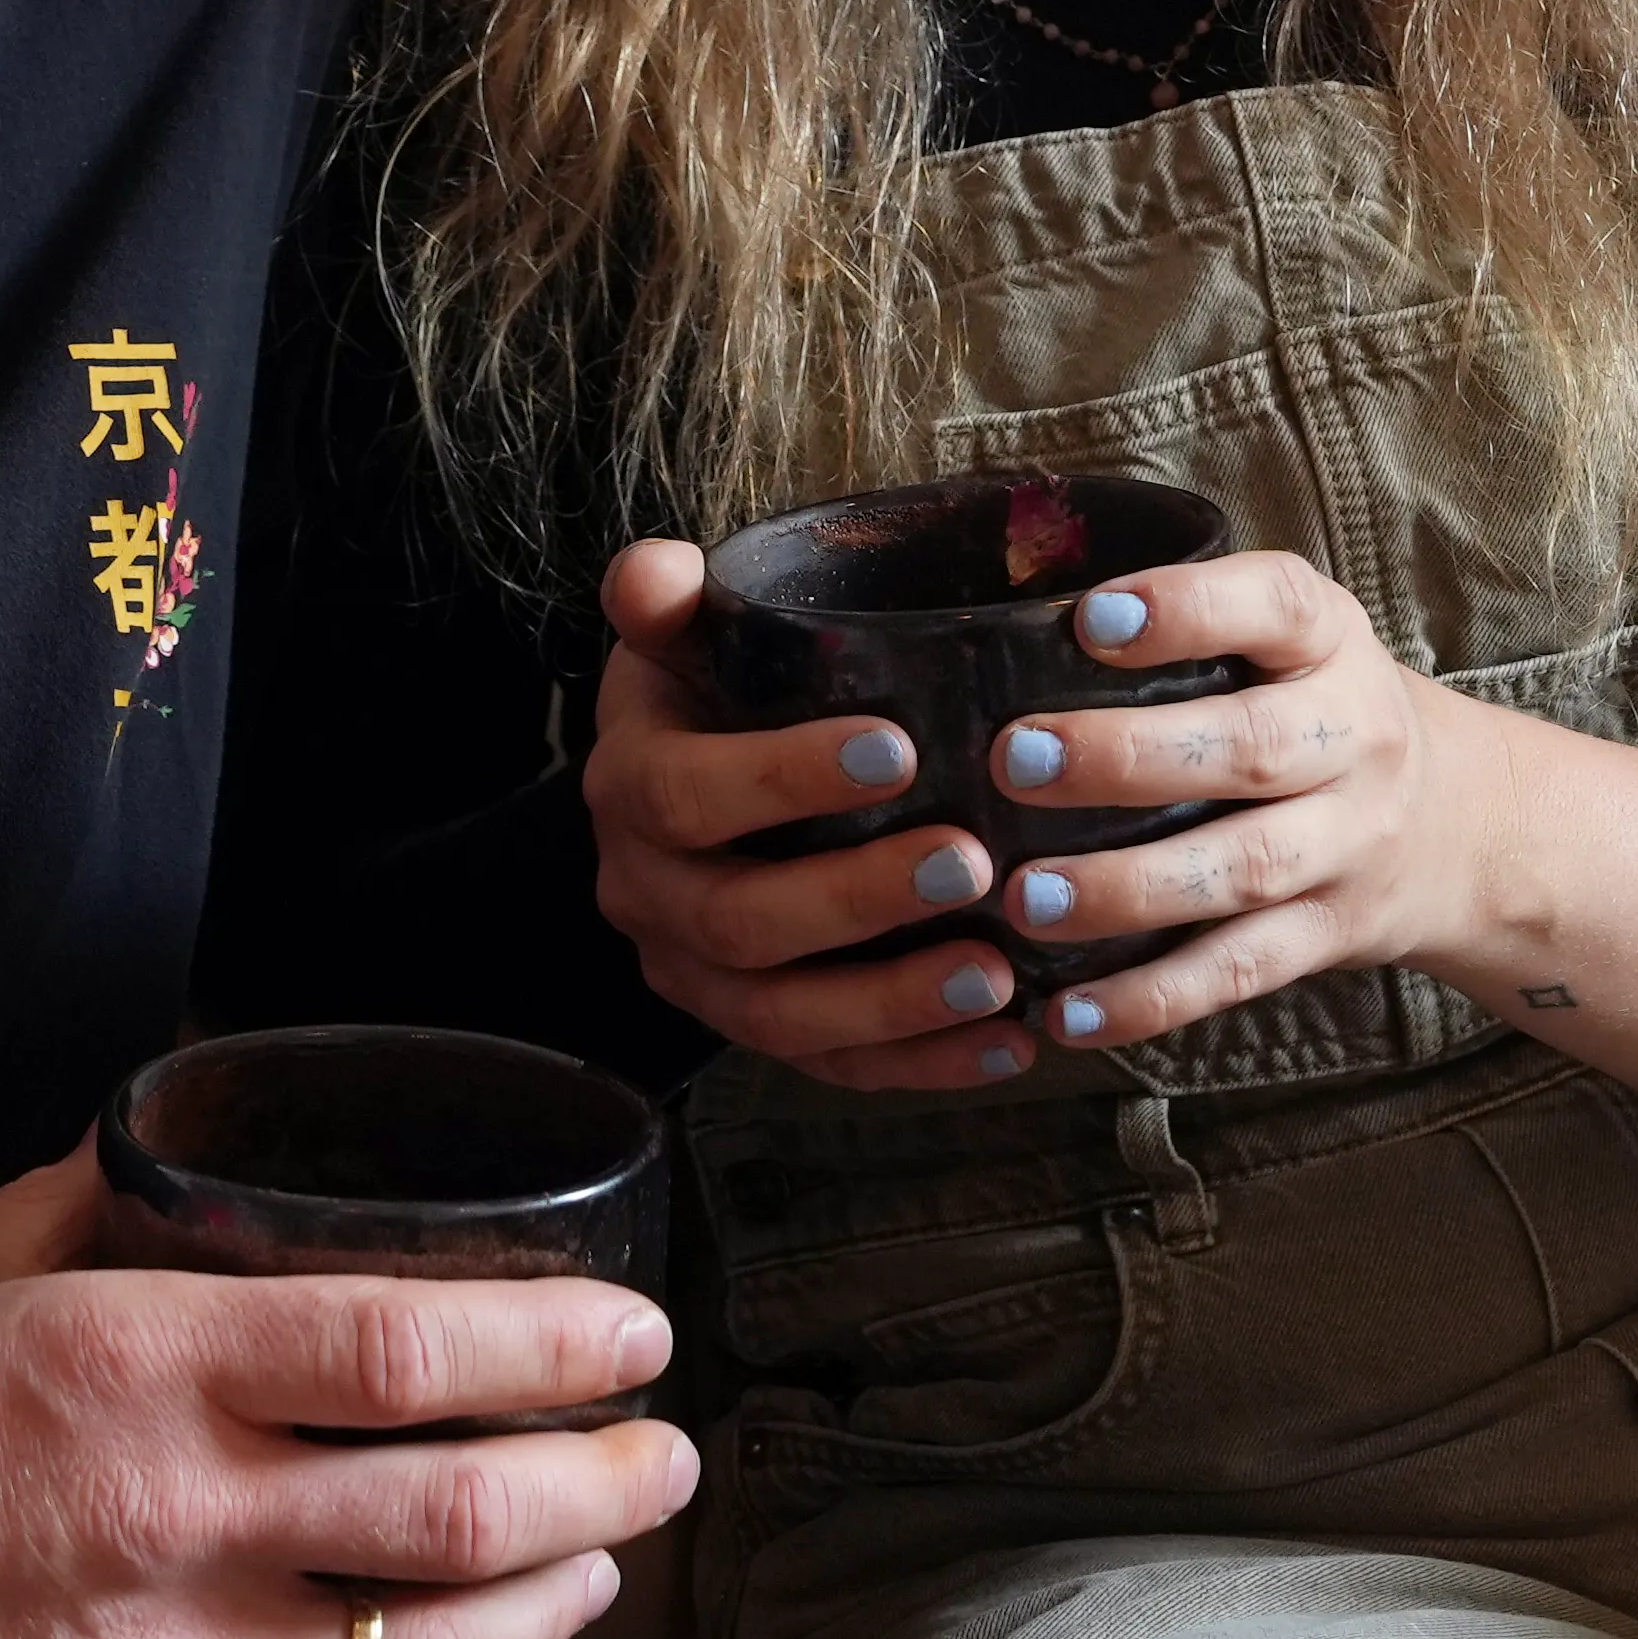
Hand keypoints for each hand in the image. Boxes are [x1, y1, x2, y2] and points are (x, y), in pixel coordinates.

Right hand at [0, 1147, 692, 1638]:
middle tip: (671, 1448)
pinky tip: (492, 1625)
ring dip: (556, 1591)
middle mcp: (174, 1511)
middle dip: (602, 1480)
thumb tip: (185, 1128)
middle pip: (458, 1509)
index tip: (632, 1329)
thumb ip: (90, 1198)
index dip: (551, 1346)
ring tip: (621, 1544)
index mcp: (129, 1363)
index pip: (402, 1356)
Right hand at [582, 535, 1048, 1092]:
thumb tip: (654, 571)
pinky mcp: (757, 1029)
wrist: (702, 769)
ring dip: (893, 1003)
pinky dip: (921, 1066)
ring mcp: (698, 976)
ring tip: (995, 975)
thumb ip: (671, 601)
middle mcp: (646, 893)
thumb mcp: (688, 632)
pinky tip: (1009, 1044)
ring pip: (780, 1016)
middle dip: (855, 899)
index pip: (684, 793)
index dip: (780, 778)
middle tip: (970, 863)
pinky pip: (832, 1067)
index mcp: (628, 785)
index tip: (897, 749)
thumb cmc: (719, 688)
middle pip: (736, 920)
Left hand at [966, 545, 1482, 1055]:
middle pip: (1253, 748)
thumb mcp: (1291, 641)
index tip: (1090, 620)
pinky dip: (1153, 999)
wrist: (1464, 826)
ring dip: (1128, 890)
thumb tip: (1005, 628)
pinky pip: (1241, 971)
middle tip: (1015, 762)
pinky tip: (1069, 1013)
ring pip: (1244, 870)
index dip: (1187, 610)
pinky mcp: (1330, 934)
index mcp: (1330, 642)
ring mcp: (1349, 845)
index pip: (1277, 606)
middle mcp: (1353, 738)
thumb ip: (1191, 627)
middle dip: (1128, 757)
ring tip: (1027, 899)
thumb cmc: (1317, 709)